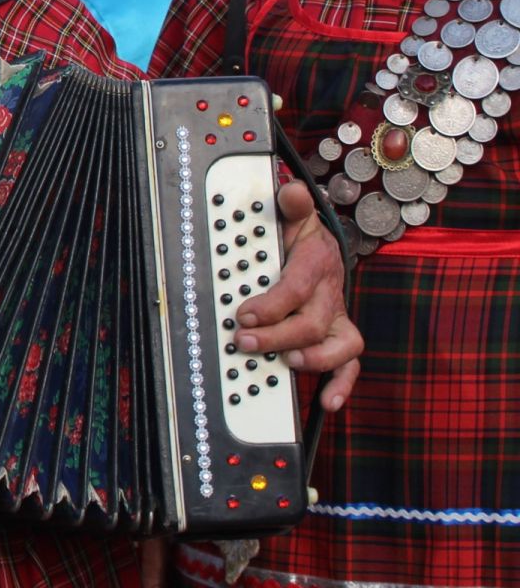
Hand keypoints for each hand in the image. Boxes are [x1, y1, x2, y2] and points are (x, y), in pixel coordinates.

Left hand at [233, 180, 361, 409]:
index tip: (243, 314)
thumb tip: (291, 191)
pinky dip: (342, 385)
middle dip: (278, 335)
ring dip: (314, 359)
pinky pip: (350, 365)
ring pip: (339, 345)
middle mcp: (331, 293)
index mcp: (316, 263)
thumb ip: (292, 205)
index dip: (272, 304)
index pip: (297, 287)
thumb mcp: (293, 215)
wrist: (323, 248)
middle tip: (245, 342)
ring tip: (287, 364)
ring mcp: (337, 318)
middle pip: (312, 322)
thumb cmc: (300, 236)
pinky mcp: (340, 338)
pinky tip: (327, 403)